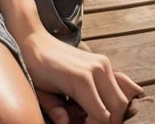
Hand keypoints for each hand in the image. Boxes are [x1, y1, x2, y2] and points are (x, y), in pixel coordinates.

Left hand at [16, 27, 150, 123]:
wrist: (32, 39)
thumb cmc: (34, 67)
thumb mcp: (40, 92)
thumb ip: (55, 110)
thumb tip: (65, 123)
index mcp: (81, 79)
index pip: (102, 117)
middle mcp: (96, 69)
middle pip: (117, 108)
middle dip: (106, 121)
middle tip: (85, 120)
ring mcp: (102, 63)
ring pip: (121, 99)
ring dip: (110, 111)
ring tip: (88, 112)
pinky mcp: (103, 61)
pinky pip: (118, 87)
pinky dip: (111, 99)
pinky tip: (93, 101)